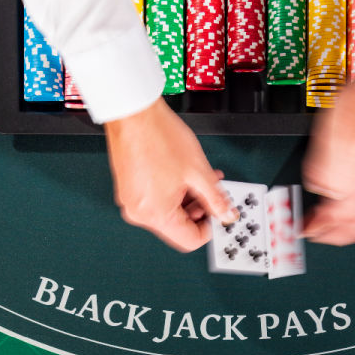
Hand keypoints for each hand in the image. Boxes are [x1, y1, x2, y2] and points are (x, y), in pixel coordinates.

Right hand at [104, 99, 237, 250]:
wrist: (133, 114)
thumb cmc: (158, 137)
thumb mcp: (199, 172)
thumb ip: (216, 198)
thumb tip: (226, 214)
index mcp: (155, 214)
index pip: (190, 240)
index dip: (210, 229)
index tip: (219, 214)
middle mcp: (139, 213)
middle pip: (178, 227)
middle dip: (199, 210)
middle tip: (213, 194)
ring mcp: (131, 201)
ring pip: (167, 212)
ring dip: (187, 200)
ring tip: (201, 180)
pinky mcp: (128, 190)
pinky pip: (155, 200)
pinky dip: (172, 192)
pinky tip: (183, 176)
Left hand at [302, 75, 354, 245]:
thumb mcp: (330, 140)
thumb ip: (323, 173)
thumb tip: (320, 195)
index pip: (351, 226)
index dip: (326, 233)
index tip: (306, 230)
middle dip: (334, 231)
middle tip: (312, 228)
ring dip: (338, 216)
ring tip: (319, 213)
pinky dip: (346, 199)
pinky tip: (333, 191)